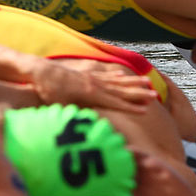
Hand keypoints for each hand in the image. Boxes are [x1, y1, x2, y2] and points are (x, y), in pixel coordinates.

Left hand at [30, 59, 157, 112]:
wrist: (40, 71)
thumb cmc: (48, 92)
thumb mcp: (61, 107)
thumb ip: (76, 114)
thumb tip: (88, 124)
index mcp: (90, 94)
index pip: (115, 101)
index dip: (130, 106)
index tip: (145, 109)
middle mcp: (95, 83)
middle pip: (121, 90)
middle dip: (139, 93)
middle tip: (155, 96)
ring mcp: (93, 76)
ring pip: (118, 80)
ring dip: (133, 82)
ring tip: (148, 82)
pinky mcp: (88, 73)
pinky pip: (107, 74)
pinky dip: (118, 75)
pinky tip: (124, 75)